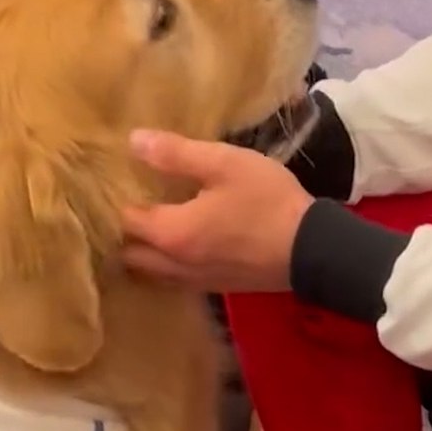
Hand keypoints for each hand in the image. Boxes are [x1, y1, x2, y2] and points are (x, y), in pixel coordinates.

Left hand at [120, 129, 313, 292]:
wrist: (312, 249)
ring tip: (155, 225)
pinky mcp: (216, 288)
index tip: (124, 181)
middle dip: (126, 232)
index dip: (120, 200)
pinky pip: (174, 281)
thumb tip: (133, 142)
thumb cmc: (267, 201)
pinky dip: (167, 265)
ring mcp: (195, 282)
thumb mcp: (225, 164)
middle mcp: (174, 265)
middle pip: (130, 254)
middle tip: (137, 203)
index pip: (125, 220)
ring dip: (144, 252)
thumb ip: (177, 154)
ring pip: (151, 273)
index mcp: (171, 233)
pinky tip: (183, 245)